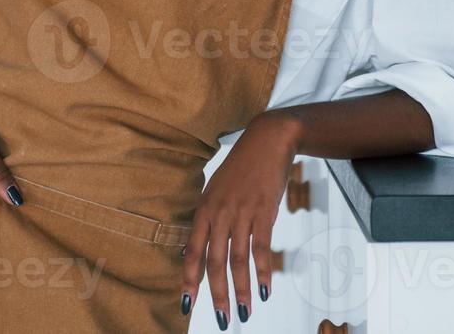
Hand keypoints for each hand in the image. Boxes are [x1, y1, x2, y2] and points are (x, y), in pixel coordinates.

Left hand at [180, 110, 299, 327]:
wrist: (267, 139)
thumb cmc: (242, 166)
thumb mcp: (217, 188)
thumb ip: (211, 216)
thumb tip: (205, 245)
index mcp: (204, 208)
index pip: (191, 250)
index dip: (189, 279)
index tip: (186, 304)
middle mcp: (219, 212)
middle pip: (214, 261)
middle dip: (216, 294)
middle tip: (221, 319)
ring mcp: (241, 211)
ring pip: (238, 258)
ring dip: (241, 289)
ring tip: (244, 312)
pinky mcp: (264, 210)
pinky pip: (262, 247)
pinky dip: (264, 271)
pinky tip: (265, 289)